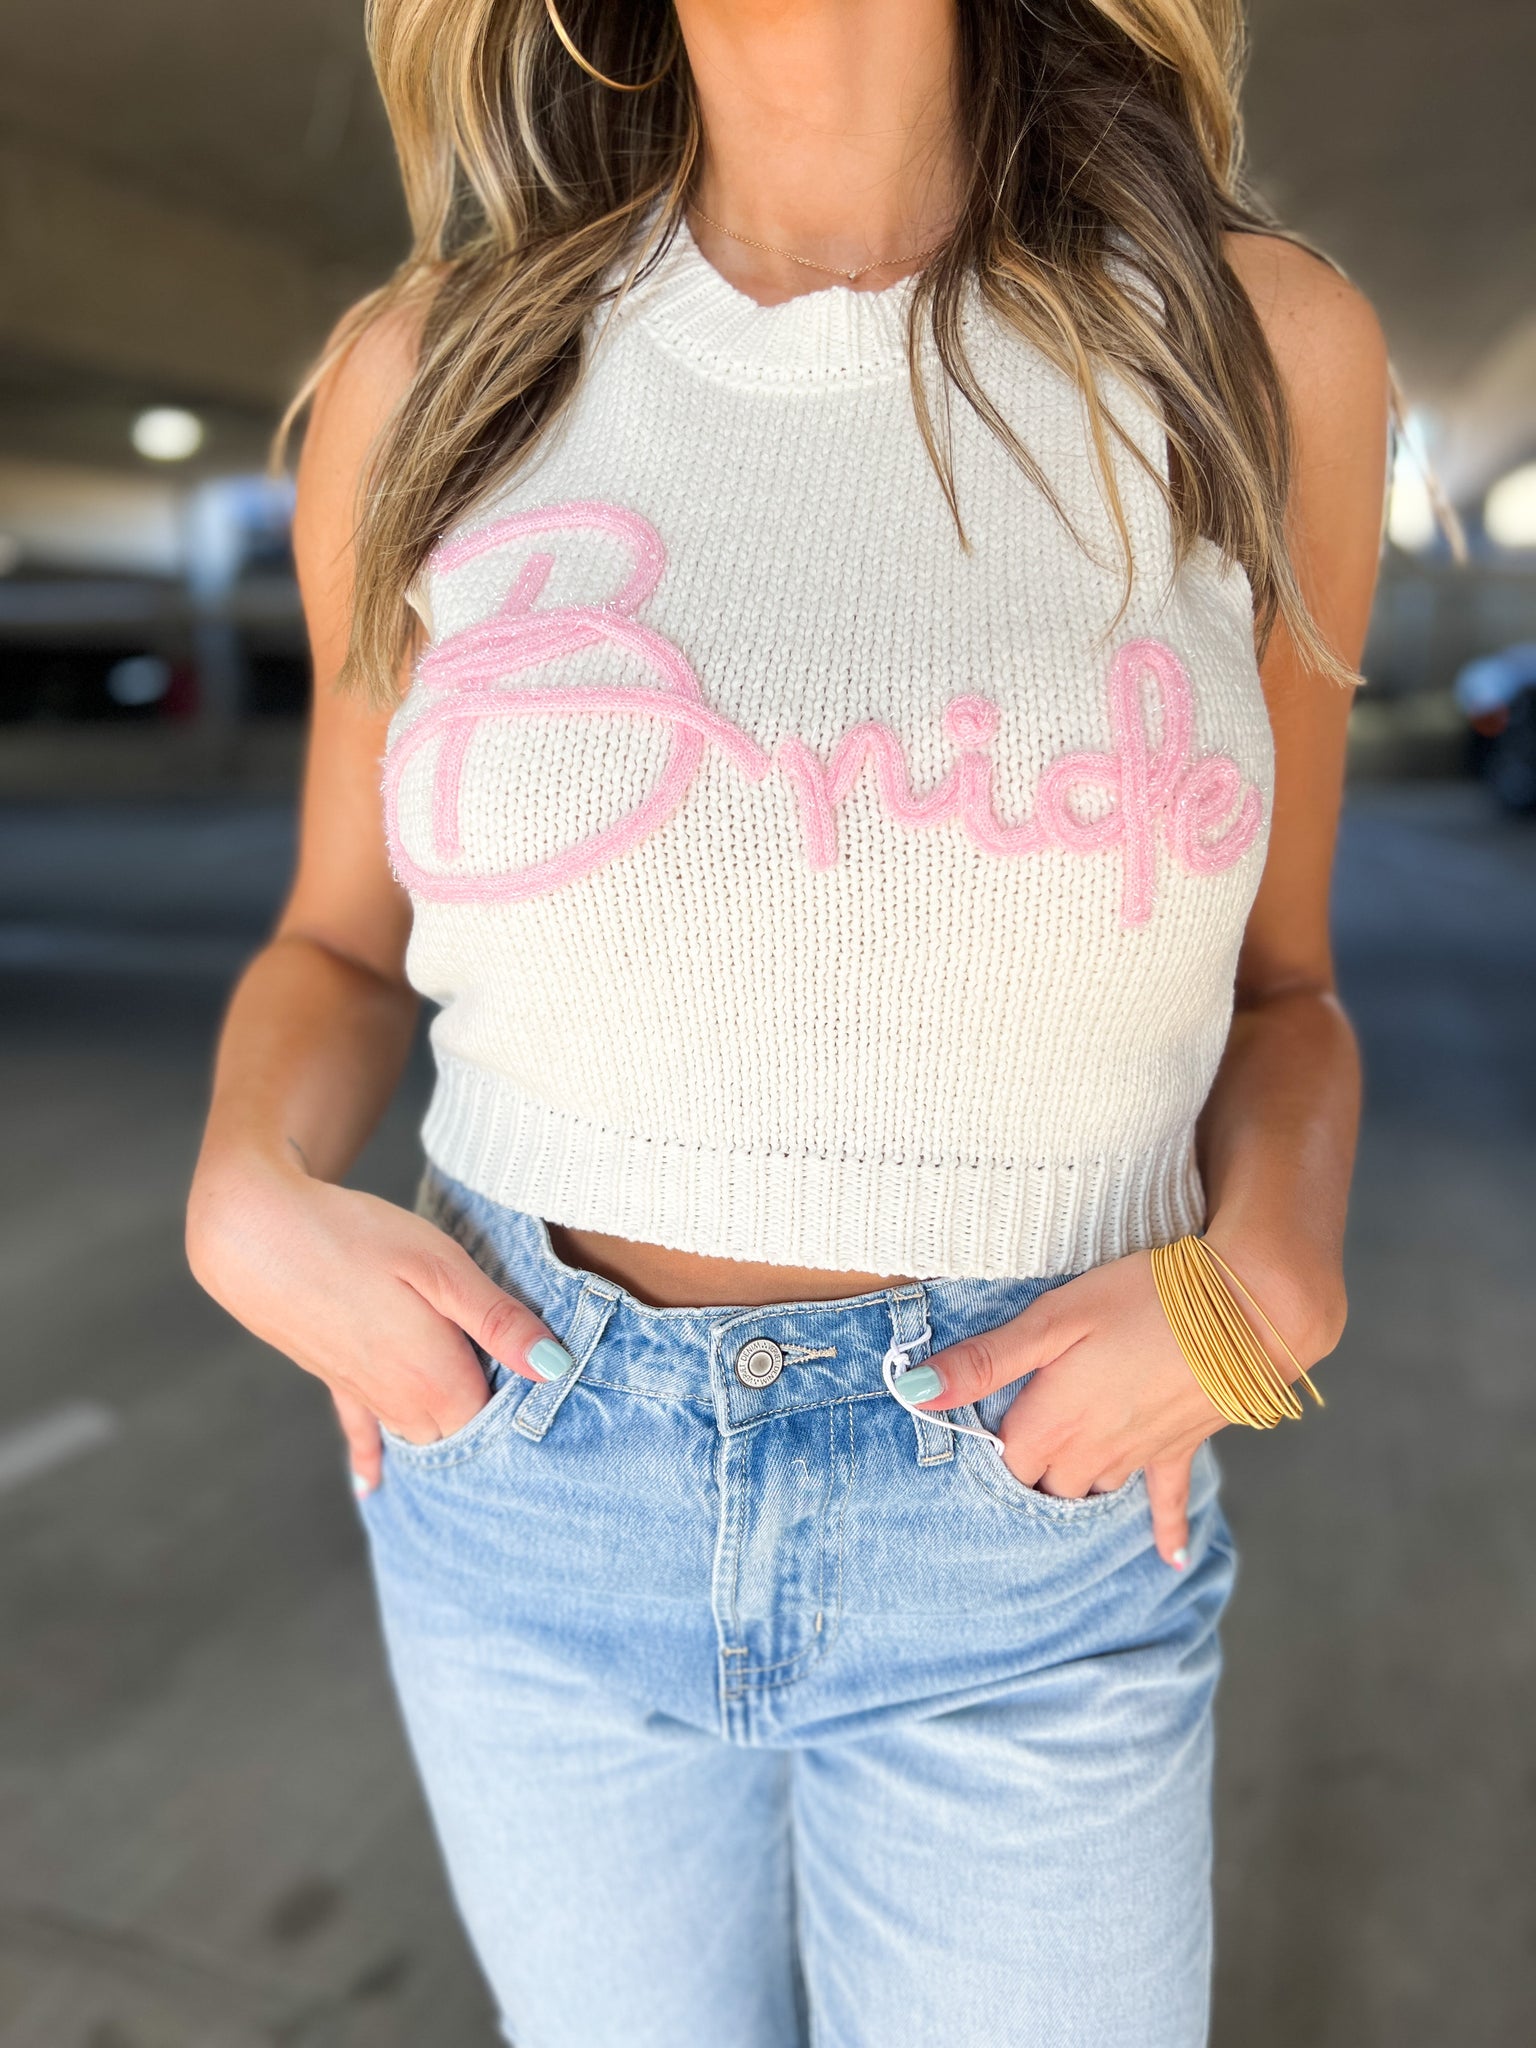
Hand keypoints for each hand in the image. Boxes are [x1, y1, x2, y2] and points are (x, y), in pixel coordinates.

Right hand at [187, 1164, 569, 1493]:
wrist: (255, 1232)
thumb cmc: (356, 1237)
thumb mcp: (442, 1266)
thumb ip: (499, 1321)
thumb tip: (556, 1368)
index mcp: (437, 1379)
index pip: (502, 1427)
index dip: (535, 1420)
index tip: (566, 1416)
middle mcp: (402, 1402)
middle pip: (464, 1440)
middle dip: (497, 1442)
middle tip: (536, 1445)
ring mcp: (365, 1395)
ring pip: (420, 1439)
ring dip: (450, 1445)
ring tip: (488, 1468)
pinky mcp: (334, 1379)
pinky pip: (360, 1433)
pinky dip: (372, 1457)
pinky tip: (372, 1487)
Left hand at [909, 1232, 1336, 1567]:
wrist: (1246, 1307)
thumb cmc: (1143, 1298)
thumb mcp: (1053, 1318)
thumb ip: (984, 1360)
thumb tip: (912, 1389)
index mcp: (1052, 1422)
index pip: (1001, 1462)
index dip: (985, 1451)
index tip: (971, 1441)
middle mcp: (1093, 1452)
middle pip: (1044, 1484)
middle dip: (1027, 1476)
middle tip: (1013, 1462)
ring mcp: (1140, 1455)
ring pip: (1093, 1491)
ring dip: (1075, 1490)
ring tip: (1058, 1492)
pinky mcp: (1183, 1449)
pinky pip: (1169, 1502)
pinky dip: (1166, 1532)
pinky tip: (1167, 1562)